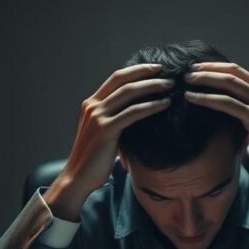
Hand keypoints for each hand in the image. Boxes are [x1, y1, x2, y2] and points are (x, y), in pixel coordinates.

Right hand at [44, 64, 171, 220]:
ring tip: (170, 86)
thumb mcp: (103, 134)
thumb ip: (115, 122)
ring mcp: (98, 116)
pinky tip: (165, 104)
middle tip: (166, 71)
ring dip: (152, 86)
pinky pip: (133, 112)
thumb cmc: (93, 161)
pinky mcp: (106, 129)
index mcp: (91, 104)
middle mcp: (93, 106)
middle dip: (145, 72)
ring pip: (129, 92)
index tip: (154, 69)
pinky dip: (151, 106)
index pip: (115, 78)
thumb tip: (136, 117)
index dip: (136, 70)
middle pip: (122, 79)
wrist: (78, 178)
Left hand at [183, 62, 248, 182]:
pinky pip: (226, 104)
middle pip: (230, 74)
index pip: (237, 71)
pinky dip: (207, 99)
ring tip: (186, 82)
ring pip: (227, 85)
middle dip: (207, 70)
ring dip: (204, 81)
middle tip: (187, 71)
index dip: (217, 66)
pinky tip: (192, 99)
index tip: (198, 67)